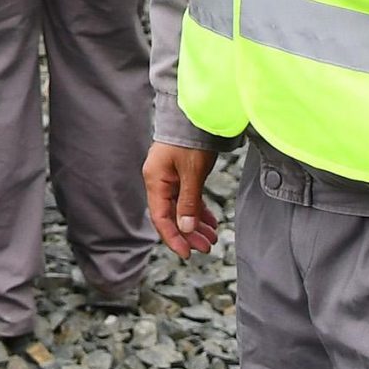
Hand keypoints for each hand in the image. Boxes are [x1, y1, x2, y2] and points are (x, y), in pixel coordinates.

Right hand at [143, 142, 220, 257]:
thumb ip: (189, 202)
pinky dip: (198, 211)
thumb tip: (186, 229)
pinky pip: (187, 199)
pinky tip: (210, 222)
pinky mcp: (180, 175)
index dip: (173, 237)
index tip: (188, 253)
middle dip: (189, 234)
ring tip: (212, 238)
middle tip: (207, 247)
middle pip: (171, 215)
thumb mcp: (192, 173)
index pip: (161, 217)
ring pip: (181, 209)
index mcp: (156, 181)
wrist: (195, 115)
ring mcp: (169, 178)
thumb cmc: (190, 140)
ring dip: (195, 224)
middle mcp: (159, 182)